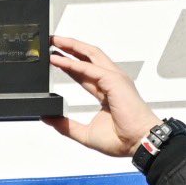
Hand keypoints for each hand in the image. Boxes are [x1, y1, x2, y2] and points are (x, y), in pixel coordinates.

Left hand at [45, 36, 160, 156]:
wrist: (138, 143)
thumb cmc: (121, 140)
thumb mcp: (84, 133)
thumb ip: (66, 125)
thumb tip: (48, 118)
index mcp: (107, 91)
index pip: (84, 72)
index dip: (69, 63)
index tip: (54, 58)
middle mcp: (112, 81)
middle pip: (88, 57)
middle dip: (70, 47)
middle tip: (52, 41)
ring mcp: (114, 79)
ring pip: (91, 55)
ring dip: (72, 47)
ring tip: (55, 41)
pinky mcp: (114, 81)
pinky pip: (89, 68)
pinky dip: (73, 64)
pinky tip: (59, 60)